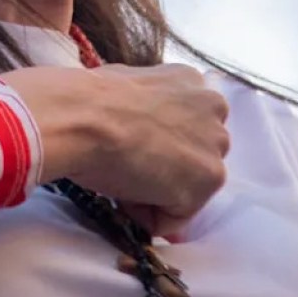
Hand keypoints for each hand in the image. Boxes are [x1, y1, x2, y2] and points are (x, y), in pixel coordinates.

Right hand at [1, 63, 228, 234]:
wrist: (81, 118)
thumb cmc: (87, 102)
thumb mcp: (125, 88)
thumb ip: (146, 109)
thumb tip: (136, 133)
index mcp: (191, 81)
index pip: (184, 127)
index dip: (154, 145)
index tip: (129, 147)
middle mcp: (214, 107)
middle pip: (191, 157)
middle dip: (161, 169)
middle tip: (125, 164)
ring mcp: (215, 143)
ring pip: (185, 188)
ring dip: (154, 192)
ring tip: (122, 175)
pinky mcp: (209, 178)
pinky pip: (175, 216)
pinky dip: (148, 215)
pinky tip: (125, 192)